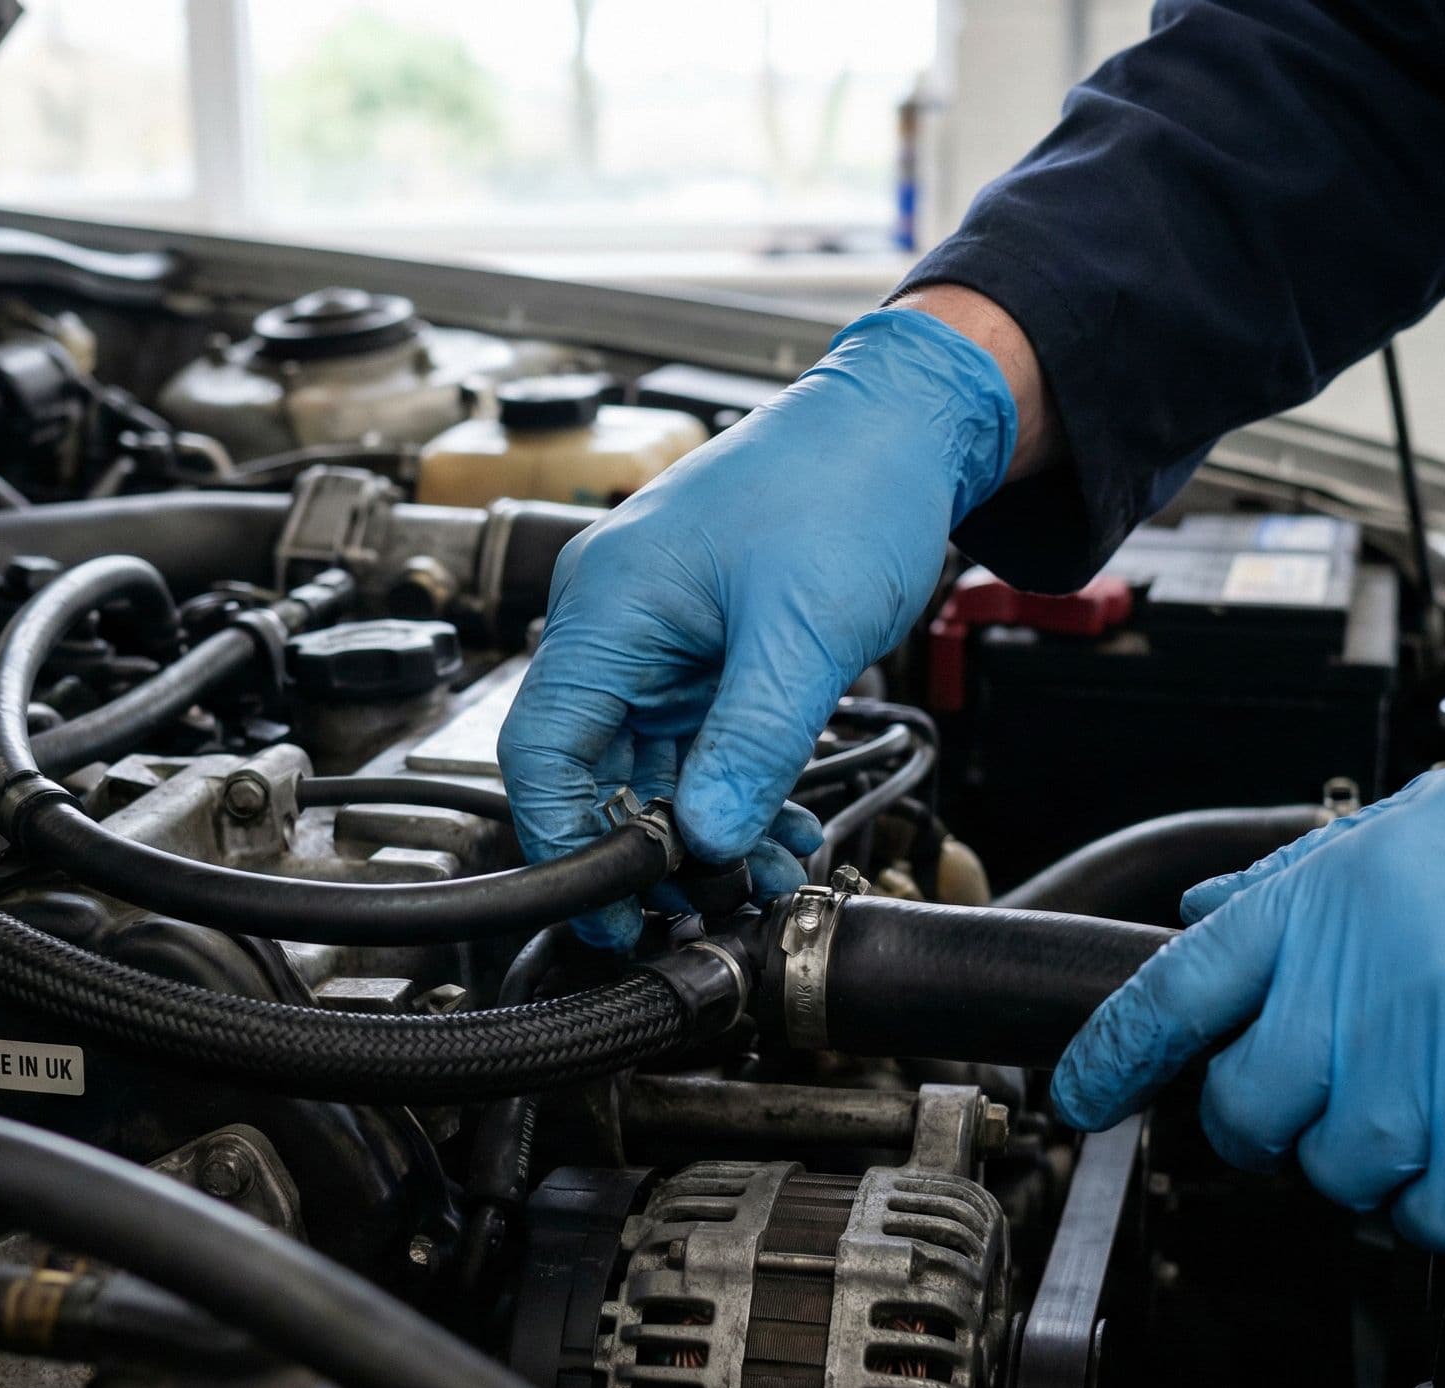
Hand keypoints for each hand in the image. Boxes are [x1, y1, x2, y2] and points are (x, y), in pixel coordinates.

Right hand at [498, 305, 1019, 947]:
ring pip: (646, 764)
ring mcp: (657, 634)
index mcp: (609, 605)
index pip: (542, 747)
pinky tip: (770, 830)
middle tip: (697, 907)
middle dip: (642, 848)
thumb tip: (711, 840)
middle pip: (587, 766)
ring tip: (757, 879)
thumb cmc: (845, 483)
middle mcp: (616, 620)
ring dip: (697, 828)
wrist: (902, 424)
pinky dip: (726, 789)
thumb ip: (752, 745)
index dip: (565, 839)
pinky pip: (693, 740)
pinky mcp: (701, 646)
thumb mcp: (804, 633)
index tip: (612, 906)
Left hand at [1050, 708, 1444, 1252]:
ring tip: (1442, 1097)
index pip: (1173, 992)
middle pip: (1243, 1109)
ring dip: (1368, 1159)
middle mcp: (1369, 986)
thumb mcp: (1437, 820)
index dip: (1111, 1057)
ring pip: (1334, 1173)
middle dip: (1264, 1119)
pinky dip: (1440, 1203)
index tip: (1080, 1098)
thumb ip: (1306, 880)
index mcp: (1334, 898)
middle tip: (1325, 1095)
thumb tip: (1203, 918)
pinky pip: (1426, 1218)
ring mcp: (1441, 1071)